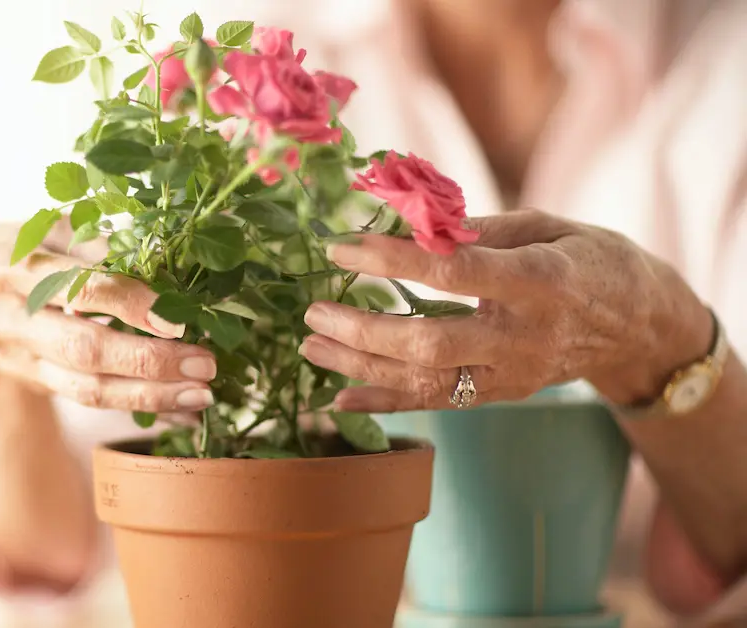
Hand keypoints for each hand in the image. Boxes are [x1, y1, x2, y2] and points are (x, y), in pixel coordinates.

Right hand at [0, 222, 216, 411]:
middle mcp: (9, 317)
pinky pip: (91, 401)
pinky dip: (141, 406)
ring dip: (149, 396)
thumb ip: (98, 246)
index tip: (177, 319)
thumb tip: (167, 264)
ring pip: (86, 389)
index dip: (129, 304)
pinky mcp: (36, 383)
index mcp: (11, 266)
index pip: (76, 289)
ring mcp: (20, 358)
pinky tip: (181, 410)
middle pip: (83, 349)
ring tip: (200, 395)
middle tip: (204, 364)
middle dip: (148, 361)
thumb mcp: (53, 230)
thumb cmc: (26, 247)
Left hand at [298, 209, 712, 411]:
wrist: (639, 326)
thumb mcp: (546, 225)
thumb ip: (476, 228)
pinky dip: (384, 403)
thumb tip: (405, 220)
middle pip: (431, 342)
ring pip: (427, 381)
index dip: (391, 260)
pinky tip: (339, 397)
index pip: (452, 272)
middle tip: (314, 311)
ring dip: (361, 365)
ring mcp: (512, 374)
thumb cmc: (587, 259)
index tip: (341, 247)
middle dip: (364, 329)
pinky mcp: (501, 395)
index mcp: (540, 280)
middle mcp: (524, 335)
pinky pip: (436, 404)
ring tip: (311, 345)